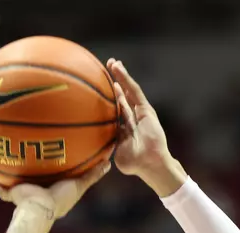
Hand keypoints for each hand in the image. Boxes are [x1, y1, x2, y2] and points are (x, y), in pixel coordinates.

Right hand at [0, 161, 110, 219]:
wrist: (39, 208)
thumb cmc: (59, 199)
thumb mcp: (79, 185)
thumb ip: (92, 175)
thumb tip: (108, 163)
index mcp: (50, 195)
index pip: (51, 183)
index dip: (52, 176)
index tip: (54, 165)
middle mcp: (36, 196)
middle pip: (32, 183)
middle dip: (30, 176)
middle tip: (30, 160)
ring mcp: (23, 196)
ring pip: (15, 187)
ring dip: (11, 179)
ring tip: (7, 162)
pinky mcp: (12, 194)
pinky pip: (2, 188)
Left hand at [107, 59, 186, 194]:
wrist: (149, 163)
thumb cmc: (133, 162)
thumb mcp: (115, 150)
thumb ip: (106, 142)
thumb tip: (89, 141)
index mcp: (124, 127)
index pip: (114, 109)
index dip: (107, 98)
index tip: (96, 90)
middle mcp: (132, 117)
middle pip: (122, 96)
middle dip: (114, 82)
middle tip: (104, 68)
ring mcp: (140, 112)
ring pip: (129, 90)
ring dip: (120, 76)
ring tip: (112, 62)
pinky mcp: (146, 109)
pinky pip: (135, 91)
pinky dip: (127, 79)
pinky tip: (119, 69)